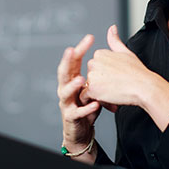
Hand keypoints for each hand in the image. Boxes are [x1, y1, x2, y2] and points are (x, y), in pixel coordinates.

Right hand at [57, 34, 100, 157]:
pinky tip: (95, 103)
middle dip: (66, 61)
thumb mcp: (93, 87)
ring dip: (72, 85)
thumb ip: (98, 71)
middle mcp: (66, 89)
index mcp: (71, 80)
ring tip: (81, 79)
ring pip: (65, 92)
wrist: (82, 131)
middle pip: (63, 72)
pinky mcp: (71, 117)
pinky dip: (86, 107)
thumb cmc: (88, 106)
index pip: (73, 61)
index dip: (80, 49)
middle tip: (72, 50)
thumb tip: (105, 51)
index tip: (90, 37)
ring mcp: (66, 103)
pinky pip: (77, 112)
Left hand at [85, 25, 151, 107]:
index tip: (117, 78)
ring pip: (89, 87)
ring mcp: (92, 75)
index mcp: (100, 53)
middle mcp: (93, 62)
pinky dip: (96, 101)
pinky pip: (87, 97)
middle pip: (92, 78)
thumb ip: (115, 41)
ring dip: (99, 93)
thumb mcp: (126, 52)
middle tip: (117, 88)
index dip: (106, 75)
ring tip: (115, 94)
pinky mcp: (92, 89)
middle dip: (101, 85)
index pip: (97, 68)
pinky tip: (110, 99)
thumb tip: (112, 28)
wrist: (144, 87)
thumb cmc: (138, 72)